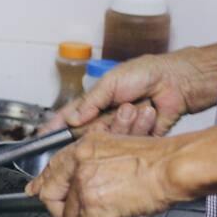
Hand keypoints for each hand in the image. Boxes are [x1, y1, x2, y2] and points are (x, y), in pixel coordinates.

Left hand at [24, 132, 193, 216]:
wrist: (173, 167)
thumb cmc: (156, 159)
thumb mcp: (114, 149)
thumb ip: (89, 163)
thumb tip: (73, 182)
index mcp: (81, 148)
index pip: (50, 169)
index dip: (41, 184)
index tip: (34, 191)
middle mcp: (77, 164)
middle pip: (50, 196)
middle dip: (64, 210)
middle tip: (84, 214)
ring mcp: (82, 184)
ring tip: (113, 210)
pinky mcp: (92, 204)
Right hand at [41, 46, 216, 135]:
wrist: (176, 82)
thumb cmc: (144, 74)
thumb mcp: (111, 82)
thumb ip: (90, 102)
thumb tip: (72, 120)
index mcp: (92, 104)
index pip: (67, 119)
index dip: (53, 129)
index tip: (40, 139)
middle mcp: (103, 119)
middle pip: (85, 134)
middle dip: (95, 126)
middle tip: (109, 114)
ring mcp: (119, 130)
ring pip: (108, 139)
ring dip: (122, 121)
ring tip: (135, 104)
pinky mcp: (135, 140)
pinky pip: (129, 143)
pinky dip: (139, 126)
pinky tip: (148, 111)